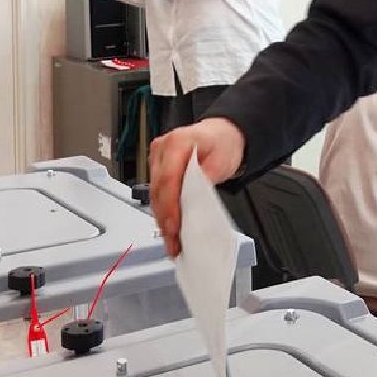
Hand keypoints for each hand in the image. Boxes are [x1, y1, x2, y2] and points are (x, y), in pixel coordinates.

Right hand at [148, 117, 246, 256]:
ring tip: (172, 242)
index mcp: (178, 142)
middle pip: (158, 190)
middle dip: (165, 219)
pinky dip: (163, 213)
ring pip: (154, 196)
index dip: (170, 206)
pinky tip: (169, 230)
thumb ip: (206, 179)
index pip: (168, 179)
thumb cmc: (222, 144)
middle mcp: (162, 149)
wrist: (221, 135)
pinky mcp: (157, 169)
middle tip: (173, 242)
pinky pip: (157, 195)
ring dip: (162, 220)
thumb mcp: (222, 161)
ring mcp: (157, 159)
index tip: (174, 226)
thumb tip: (194, 201)